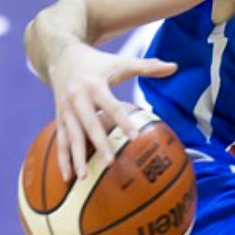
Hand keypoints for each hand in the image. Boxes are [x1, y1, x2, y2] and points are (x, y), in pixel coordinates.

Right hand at [46, 44, 176, 180]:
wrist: (61, 56)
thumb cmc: (97, 62)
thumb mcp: (120, 61)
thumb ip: (147, 66)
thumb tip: (175, 66)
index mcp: (95, 86)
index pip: (111, 106)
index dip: (123, 121)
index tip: (134, 137)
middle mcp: (77, 99)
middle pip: (89, 125)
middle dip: (99, 144)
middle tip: (110, 163)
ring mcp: (65, 111)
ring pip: (71, 137)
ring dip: (76, 158)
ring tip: (82, 178)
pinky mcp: (59, 118)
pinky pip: (60, 141)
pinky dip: (62, 159)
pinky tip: (67, 177)